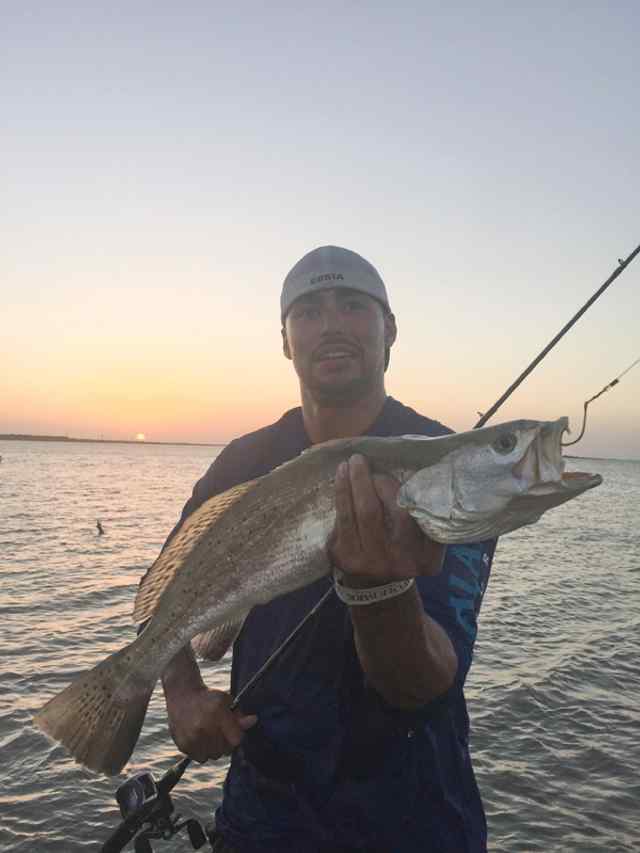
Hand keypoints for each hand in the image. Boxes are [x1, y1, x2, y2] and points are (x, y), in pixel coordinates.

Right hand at [166, 684, 256, 762]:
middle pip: (226, 749)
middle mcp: (203, 726)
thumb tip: (254, 720)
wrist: (182, 695)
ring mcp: (192, 737)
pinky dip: (203, 751)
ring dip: (215, 748)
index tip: (233, 730)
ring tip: (210, 734)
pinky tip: (201, 738)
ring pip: (214, 755)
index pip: (236, 739)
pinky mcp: (183, 745)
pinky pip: (201, 758)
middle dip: (226, 742)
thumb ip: (239, 715)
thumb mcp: (226, 701)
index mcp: (217, 713)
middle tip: (220, 731)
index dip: (237, 736)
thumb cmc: (208, 698)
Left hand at [329, 454, 444, 586]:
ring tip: (350, 463)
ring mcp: (372, 563)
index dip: (403, 490)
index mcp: (426, 559)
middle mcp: (401, 564)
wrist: (375, 584)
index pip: (419, 518)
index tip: (390, 473)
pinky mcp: (347, 560)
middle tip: (363, 461)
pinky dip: (342, 494)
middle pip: (391, 513)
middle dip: (375, 482)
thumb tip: (415, 472)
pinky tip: (341, 477)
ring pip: (363, 513)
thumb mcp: (422, 540)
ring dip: (355, 483)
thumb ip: (423, 516)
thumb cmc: (401, 548)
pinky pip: (343, 520)